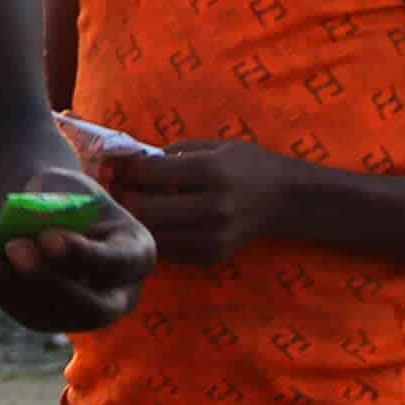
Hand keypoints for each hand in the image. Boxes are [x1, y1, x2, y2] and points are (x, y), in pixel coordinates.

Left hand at [0, 170, 155, 334]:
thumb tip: (29, 230)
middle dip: (48, 280)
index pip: (119, 263)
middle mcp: (116, 296)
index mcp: (136, 254)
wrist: (42, 208)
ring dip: (8, 285)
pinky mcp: (44, 318)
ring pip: (47, 316)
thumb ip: (55, 208)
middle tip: (15, 247)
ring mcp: (78, 314)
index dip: (84, 255)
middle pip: (89, 307)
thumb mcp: (66, 189)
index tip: (48, 237)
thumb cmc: (65, 194)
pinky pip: (17, 310)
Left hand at [105, 141, 309, 271]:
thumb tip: (128, 163)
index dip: (126, 171)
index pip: (149, 174)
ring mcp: (212, 238)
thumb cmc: (248, 166)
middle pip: (144, 209)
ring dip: (137, 221)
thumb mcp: (214, 146)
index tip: (117, 168)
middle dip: (125, 198)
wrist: (287, 200)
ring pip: (152, 234)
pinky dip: (157, 236)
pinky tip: (159, 223)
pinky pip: (167, 251)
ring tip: (136, 206)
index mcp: (212, 172)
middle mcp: (212, 207)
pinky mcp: (211, 258)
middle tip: (119, 190)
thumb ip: (172, 153)